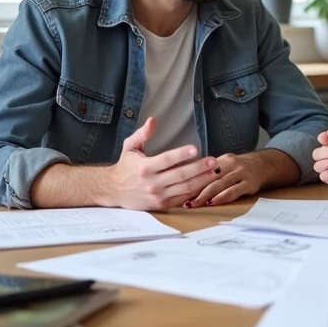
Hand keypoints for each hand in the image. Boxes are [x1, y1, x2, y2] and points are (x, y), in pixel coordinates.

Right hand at [100, 117, 220, 210]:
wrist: (113, 190)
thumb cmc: (124, 167)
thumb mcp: (130, 147)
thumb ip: (142, 134)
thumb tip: (153, 120)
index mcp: (145, 167)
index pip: (167, 160)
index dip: (181, 154)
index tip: (195, 149)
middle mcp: (152, 183)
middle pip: (180, 175)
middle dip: (199, 168)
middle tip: (213, 161)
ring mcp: (157, 196)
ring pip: (184, 188)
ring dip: (201, 180)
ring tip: (214, 172)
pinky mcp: (161, 205)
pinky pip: (181, 198)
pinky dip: (194, 191)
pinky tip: (204, 183)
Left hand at [188, 149, 298, 207]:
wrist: (265, 165)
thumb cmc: (241, 168)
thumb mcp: (226, 164)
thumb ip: (211, 171)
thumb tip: (188, 181)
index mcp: (222, 160)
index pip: (203, 171)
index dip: (190, 181)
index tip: (178, 190)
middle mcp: (230, 165)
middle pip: (209, 177)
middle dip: (195, 189)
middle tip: (184, 200)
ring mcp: (240, 173)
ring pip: (220, 184)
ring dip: (206, 195)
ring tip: (195, 203)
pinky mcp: (249, 183)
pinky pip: (234, 190)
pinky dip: (223, 197)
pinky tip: (214, 202)